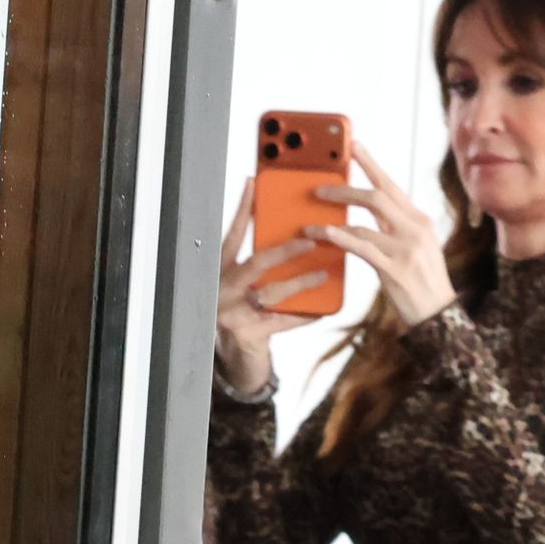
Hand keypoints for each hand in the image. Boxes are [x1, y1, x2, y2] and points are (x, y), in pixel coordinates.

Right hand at [216, 185, 338, 396]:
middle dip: (285, 249)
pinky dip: (305, 314)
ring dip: (300, 281)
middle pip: (256, 262)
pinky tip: (323, 308)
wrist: (236, 359)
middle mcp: (223, 289)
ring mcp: (233, 313)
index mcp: (221, 270)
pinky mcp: (248, 335)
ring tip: (322, 273)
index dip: (242, 210)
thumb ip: (258, 264)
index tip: (253, 184)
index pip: (232, 235)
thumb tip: (293, 233)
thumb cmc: (244, 314)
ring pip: (272, 292)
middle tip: (310, 239)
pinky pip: (283, 321)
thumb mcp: (244, 286)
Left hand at [317, 148, 458, 326]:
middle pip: (378, 195)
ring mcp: (406, 248)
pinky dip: (341, 236)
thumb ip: (396, 227)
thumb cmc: (423, 282)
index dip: (371, 164)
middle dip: (347, 186)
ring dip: (335, 215)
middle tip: (321, 184)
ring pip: (366, 219)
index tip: (354, 146)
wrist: (438, 316)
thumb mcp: (417, 247)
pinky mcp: (394, 268)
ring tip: (311, 218)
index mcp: (420, 220)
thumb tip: (372, 209)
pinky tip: (324, 232)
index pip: (392, 186)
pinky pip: (363, 246)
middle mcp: (415, 229)